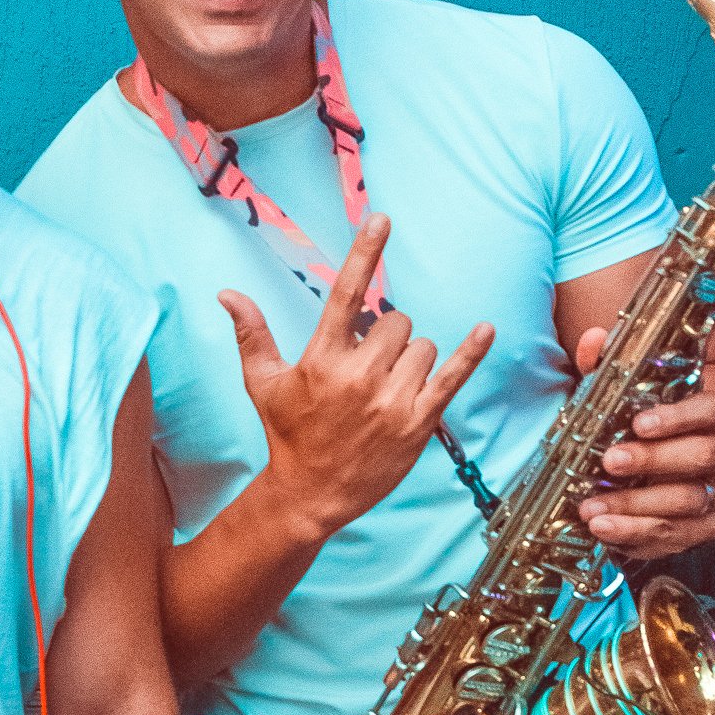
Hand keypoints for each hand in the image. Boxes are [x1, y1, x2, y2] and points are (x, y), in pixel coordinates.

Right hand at [221, 216, 493, 541]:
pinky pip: (452, 376)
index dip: (365, 253)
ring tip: (387, 388)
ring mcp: (391, 400)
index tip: (382, 219)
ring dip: (410, 359)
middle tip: (368, 367)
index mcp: (322, 359)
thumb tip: (228, 294)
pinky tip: (486, 329)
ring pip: (421, 347)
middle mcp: (359, 376)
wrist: (309, 494)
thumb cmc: (287, 435)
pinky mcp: (417, 422)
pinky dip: (471, 352)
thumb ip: (251, 334)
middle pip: (396, 322)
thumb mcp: (262, 384)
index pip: (346, 294)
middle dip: (386, 337)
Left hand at [572, 328, 714, 556]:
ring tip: (592, 510)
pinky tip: (606, 532)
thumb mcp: (627, 394)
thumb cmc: (648, 424)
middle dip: (651, 462)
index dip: (676, 417)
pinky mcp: (709, 527)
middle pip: (700, 457)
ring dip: (636, 508)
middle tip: (609, 463)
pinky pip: (679, 538)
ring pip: (688, 503)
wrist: (673, 466)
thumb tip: (593, 338)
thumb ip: (609, 365)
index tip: (638, 423)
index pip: (709, 410)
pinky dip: (639, 538)